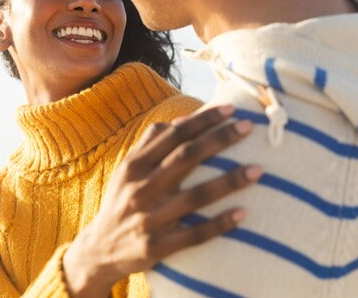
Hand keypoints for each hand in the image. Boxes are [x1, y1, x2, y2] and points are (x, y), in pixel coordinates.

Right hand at [63, 105, 260, 297]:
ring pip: (196, 196)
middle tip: (249, 126)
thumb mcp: (128, 169)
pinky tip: (243, 213)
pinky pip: (194, 235)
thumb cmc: (122, 200)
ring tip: (259, 169)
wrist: (99, 250)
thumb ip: (152, 142)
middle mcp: (141, 189)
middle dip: (220, 139)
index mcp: (134, 165)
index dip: (204, 120)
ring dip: (229, 181)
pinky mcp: (157, 247)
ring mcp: (149, 219)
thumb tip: (186, 118)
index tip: (231, 109)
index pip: (174, 135)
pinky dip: (219, 224)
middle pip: (187, 157)